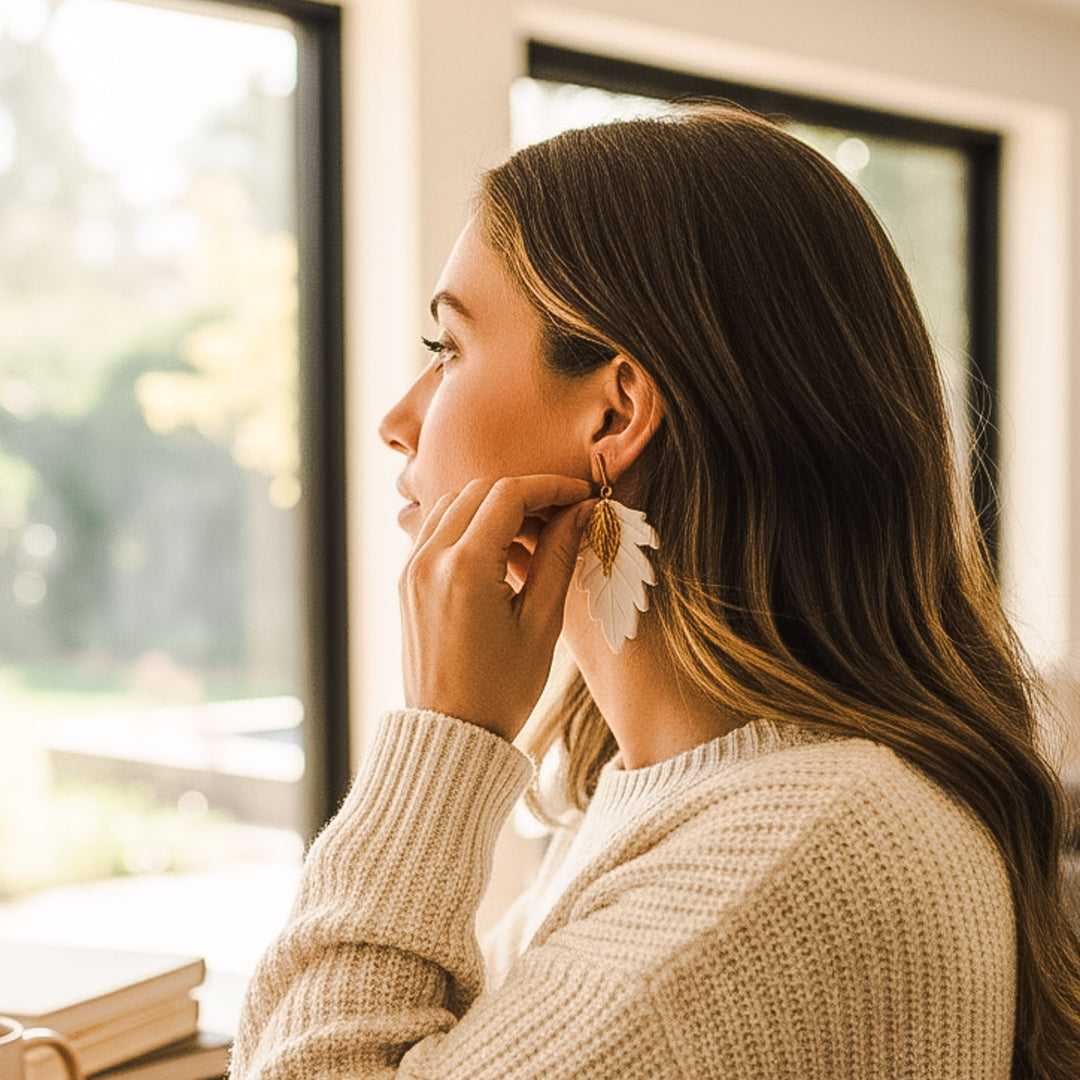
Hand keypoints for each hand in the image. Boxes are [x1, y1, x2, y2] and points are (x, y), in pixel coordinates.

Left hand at [400, 474, 592, 741]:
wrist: (451, 734)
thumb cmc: (502, 690)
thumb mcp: (541, 623)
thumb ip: (557, 557)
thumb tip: (579, 512)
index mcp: (464, 569)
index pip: (509, 495)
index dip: (551, 488)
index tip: (581, 496)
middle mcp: (429, 560)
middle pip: (479, 490)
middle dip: (525, 494)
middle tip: (562, 515)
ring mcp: (412, 569)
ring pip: (453, 503)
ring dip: (494, 505)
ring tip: (532, 532)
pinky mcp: (407, 581)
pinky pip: (436, 529)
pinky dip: (468, 523)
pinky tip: (499, 550)